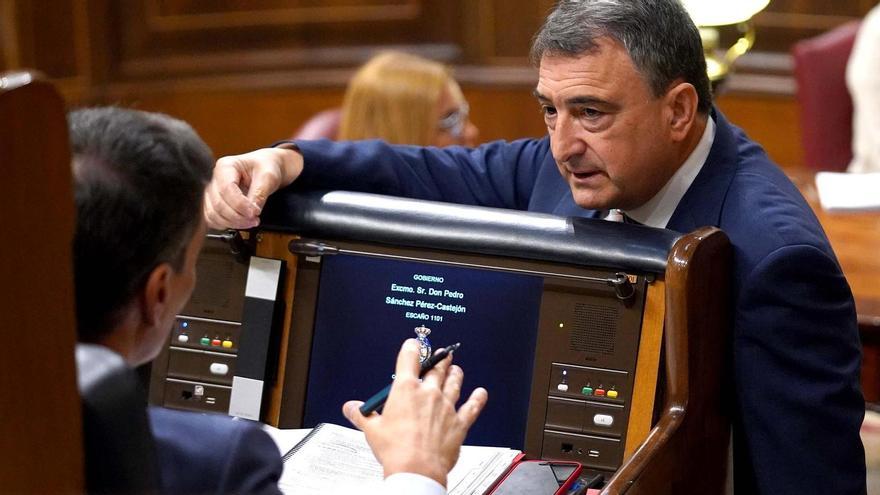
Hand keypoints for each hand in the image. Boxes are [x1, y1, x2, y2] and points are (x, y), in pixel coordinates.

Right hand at [203, 147, 303, 228]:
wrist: (266, 169)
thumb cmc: (265, 167)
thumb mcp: (268, 177)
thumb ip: (259, 194)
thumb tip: (252, 212)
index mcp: (226, 166)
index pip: (227, 189)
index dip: (240, 205)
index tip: (254, 212)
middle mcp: (215, 178)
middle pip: (218, 204)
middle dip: (238, 216)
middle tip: (255, 220)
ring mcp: (212, 192)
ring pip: (213, 214)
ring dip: (232, 223)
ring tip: (250, 222)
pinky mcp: (214, 203)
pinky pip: (212, 219)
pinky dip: (226, 224)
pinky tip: (240, 223)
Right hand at [342, 339, 487, 486]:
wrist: (417, 469)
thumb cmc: (395, 449)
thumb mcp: (372, 430)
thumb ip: (362, 415)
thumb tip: (351, 407)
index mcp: (406, 390)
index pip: (409, 359)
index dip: (411, 348)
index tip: (413, 344)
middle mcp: (428, 393)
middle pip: (436, 369)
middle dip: (438, 360)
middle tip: (441, 355)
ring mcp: (446, 407)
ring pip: (454, 383)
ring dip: (455, 374)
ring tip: (456, 368)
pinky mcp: (459, 422)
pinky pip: (472, 407)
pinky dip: (477, 399)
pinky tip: (481, 393)